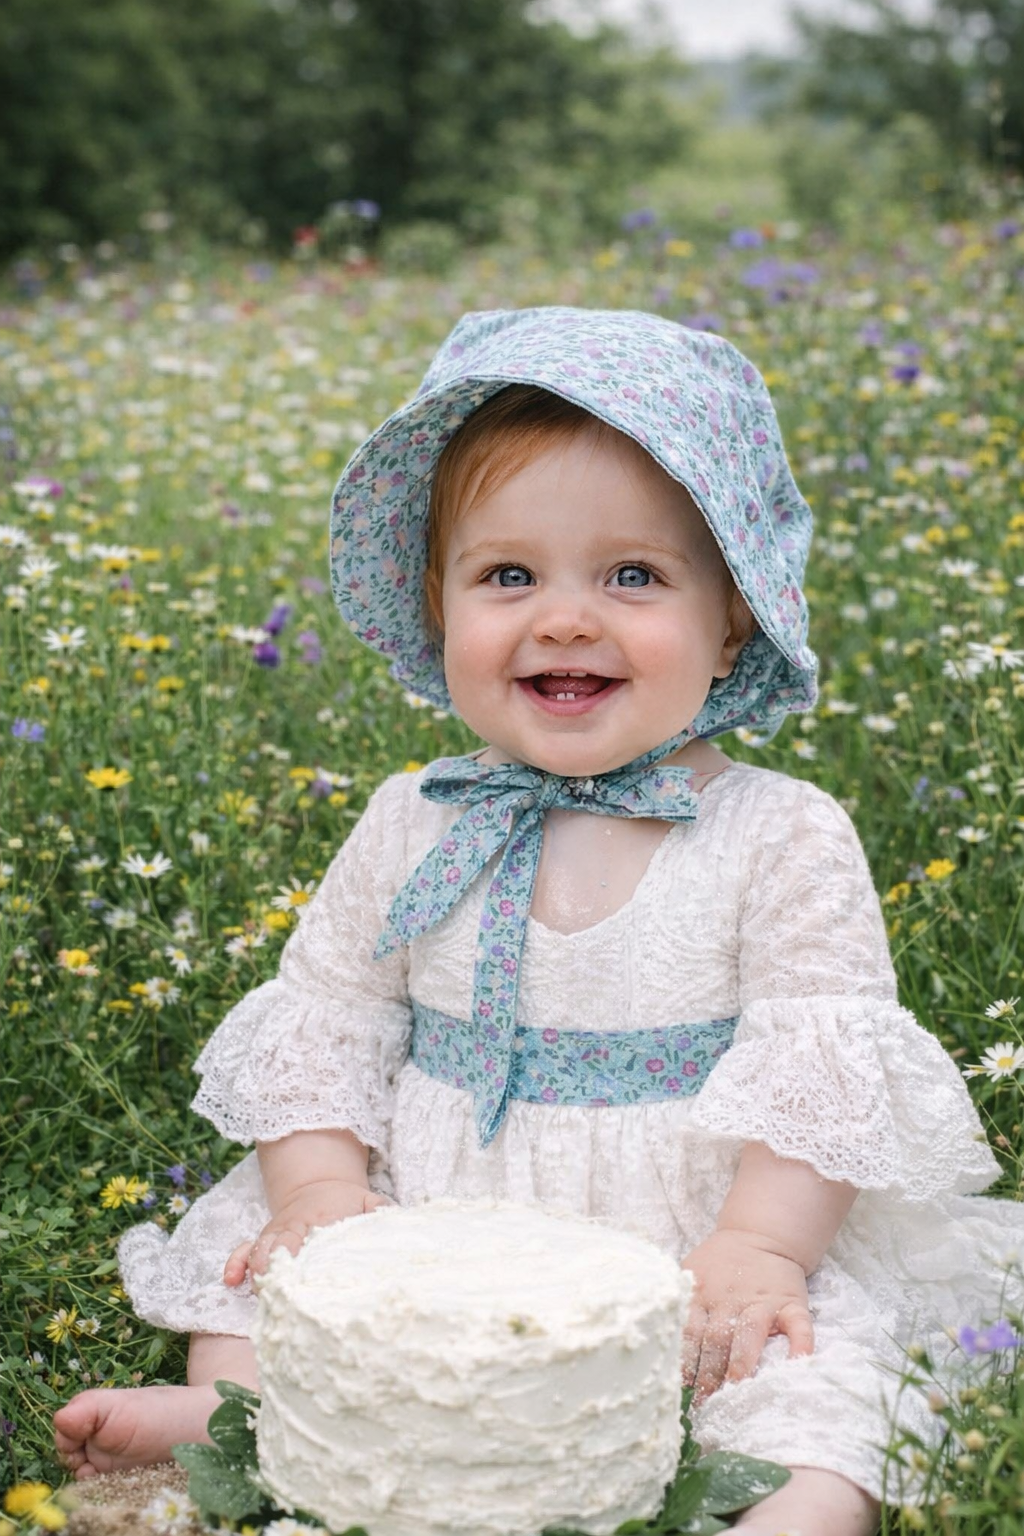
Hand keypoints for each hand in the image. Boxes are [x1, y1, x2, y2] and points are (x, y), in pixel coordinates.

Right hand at [223, 1177, 393, 1286]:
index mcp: (320, 1218)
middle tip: (268, 1279)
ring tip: (248, 1283)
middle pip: (277, 1242)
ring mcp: (276, 1236)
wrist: (321, 1188)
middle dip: (270, 1260)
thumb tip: (396, 1224)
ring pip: (258, 1248)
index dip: (300, 1247)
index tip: (293, 1261)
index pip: (309, 1233)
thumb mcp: (369, 1201)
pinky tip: (231, 1279)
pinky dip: (236, 1262)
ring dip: (252, 1265)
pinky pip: (244, 1251)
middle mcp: (293, 1227)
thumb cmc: (350, 1204)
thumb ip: (381, 1212)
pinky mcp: (265, 1244)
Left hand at [679, 1229, 813, 1405]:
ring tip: (735, 1389)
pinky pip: (798, 1326)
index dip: (683, 1361)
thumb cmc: (720, 1264)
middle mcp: (729, 1298)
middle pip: (716, 1338)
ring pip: (749, 1333)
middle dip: (709, 1373)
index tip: (678, 1389)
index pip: (688, 1331)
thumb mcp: (691, 1273)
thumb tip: (655, 1347)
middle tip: (704, 1402)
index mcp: (701, 1293)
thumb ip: (678, 1305)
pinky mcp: (791, 1304)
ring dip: (742, 1362)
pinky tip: (796, 1364)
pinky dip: (799, 1346)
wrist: (761, 1236)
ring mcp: (762, 1301)